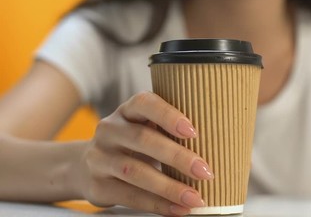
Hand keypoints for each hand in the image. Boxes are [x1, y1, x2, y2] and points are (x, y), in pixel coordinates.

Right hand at [72, 92, 213, 215]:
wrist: (87, 165)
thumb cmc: (133, 144)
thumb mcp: (145, 129)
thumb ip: (172, 133)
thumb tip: (223, 150)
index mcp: (127, 111)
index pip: (144, 104)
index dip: (168, 116)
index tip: (193, 131)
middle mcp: (110, 130)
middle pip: (143, 140)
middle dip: (177, 157)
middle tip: (204, 171)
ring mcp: (100, 157)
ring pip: (135, 171)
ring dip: (169, 187)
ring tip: (195, 197)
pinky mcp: (98, 185)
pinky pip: (129, 196)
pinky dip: (157, 205)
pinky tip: (177, 209)